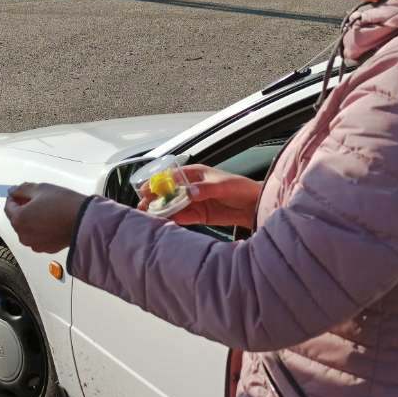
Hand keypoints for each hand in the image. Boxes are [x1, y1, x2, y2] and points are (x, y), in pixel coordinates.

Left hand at [5, 182, 89, 252]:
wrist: (85, 221)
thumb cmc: (64, 205)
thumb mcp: (41, 189)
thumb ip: (22, 189)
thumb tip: (13, 191)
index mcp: (19, 219)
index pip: (8, 206)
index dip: (14, 197)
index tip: (22, 193)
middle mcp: (24, 235)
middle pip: (17, 219)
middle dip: (23, 208)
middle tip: (37, 200)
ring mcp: (35, 244)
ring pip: (27, 229)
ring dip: (32, 220)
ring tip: (47, 210)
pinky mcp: (46, 249)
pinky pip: (38, 237)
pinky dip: (41, 229)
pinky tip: (52, 221)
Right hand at [140, 165, 261, 230]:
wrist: (254, 205)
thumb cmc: (240, 188)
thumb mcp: (222, 186)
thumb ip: (204, 189)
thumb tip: (187, 192)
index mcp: (194, 173)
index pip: (170, 176)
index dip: (157, 183)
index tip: (145, 190)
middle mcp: (191, 187)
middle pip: (168, 192)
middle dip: (154, 199)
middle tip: (143, 207)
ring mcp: (193, 201)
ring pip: (172, 205)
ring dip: (161, 211)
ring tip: (149, 218)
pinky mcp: (198, 215)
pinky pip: (182, 217)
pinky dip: (173, 220)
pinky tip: (164, 224)